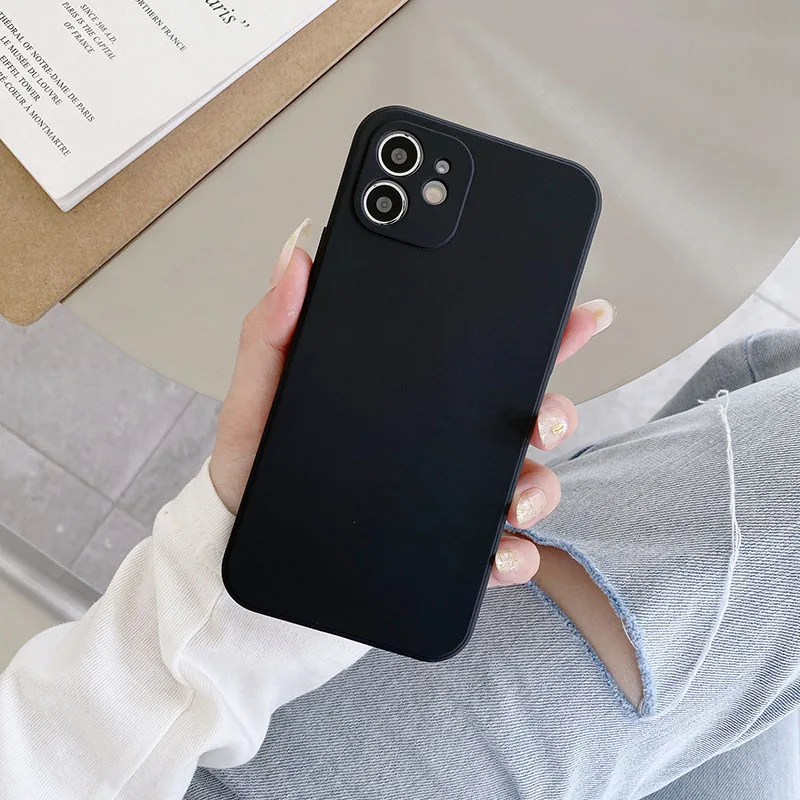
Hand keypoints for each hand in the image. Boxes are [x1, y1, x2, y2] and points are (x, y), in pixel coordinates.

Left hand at [210, 220, 614, 588]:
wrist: (244, 549)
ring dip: (541, 488)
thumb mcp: (259, 397)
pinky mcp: (448, 550)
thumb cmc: (254, 473)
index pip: (483, 356)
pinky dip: (514, 556)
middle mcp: (443, 443)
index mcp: (411, 396)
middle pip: (525, 417)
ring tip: (514, 499)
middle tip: (541, 419)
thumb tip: (295, 258)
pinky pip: (500, 554)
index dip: (539, 330)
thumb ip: (274, 332)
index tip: (579, 314)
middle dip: (556, 412)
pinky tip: (497, 552)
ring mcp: (452, 498)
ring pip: (527, 484)